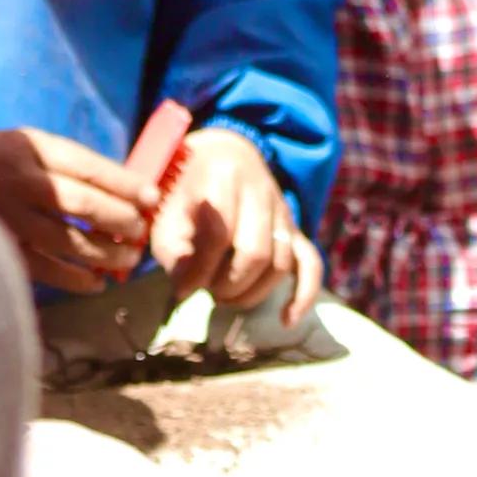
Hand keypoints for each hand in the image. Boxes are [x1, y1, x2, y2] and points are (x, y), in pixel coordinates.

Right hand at [0, 128, 151, 295]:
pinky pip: (42, 268)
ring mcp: (9, 216)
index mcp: (35, 148)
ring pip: (67, 240)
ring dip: (104, 253)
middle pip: (83, 204)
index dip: (126, 184)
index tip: (152, 197)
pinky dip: (73, 278)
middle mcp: (24, 181)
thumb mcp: (29, 142)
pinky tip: (95, 282)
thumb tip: (123, 189)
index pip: (90, 167)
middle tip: (142, 232)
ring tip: (128, 259)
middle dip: (121, 220)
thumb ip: (67, 163)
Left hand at [151, 128, 320, 326]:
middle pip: (256, 252)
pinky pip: (310, 262)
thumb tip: (188, 289)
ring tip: (224, 296)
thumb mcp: (165, 215)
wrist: (218, 157)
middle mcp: (262, 189)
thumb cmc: (184, 192)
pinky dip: (304, 294)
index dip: (199, 270)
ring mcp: (283, 210)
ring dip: (252, 292)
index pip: (219, 236)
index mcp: (224, 177)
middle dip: (228, 284)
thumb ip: (172, 252)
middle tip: (206, 291)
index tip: (181, 289)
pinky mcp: (294, 228)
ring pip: (282, 261)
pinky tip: (286, 319)